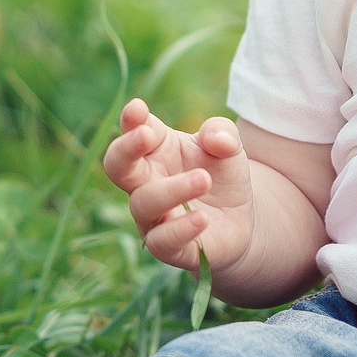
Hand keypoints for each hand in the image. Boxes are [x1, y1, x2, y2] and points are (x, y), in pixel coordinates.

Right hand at [101, 98, 255, 273]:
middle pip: (116, 166)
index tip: (138, 109)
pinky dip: (179, 229)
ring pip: (143, 203)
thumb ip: (222, 134)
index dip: (131, 120)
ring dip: (171, 190)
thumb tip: (218, 140)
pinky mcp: (167, 247)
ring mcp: (152, 216)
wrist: (240, 219)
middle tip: (145, 135)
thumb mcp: (229, 147)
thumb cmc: (222, 175)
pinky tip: (201, 218)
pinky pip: (161, 241)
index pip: (133, 130)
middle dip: (126, 149)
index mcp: (155, 150)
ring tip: (204, 179)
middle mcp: (145, 182)